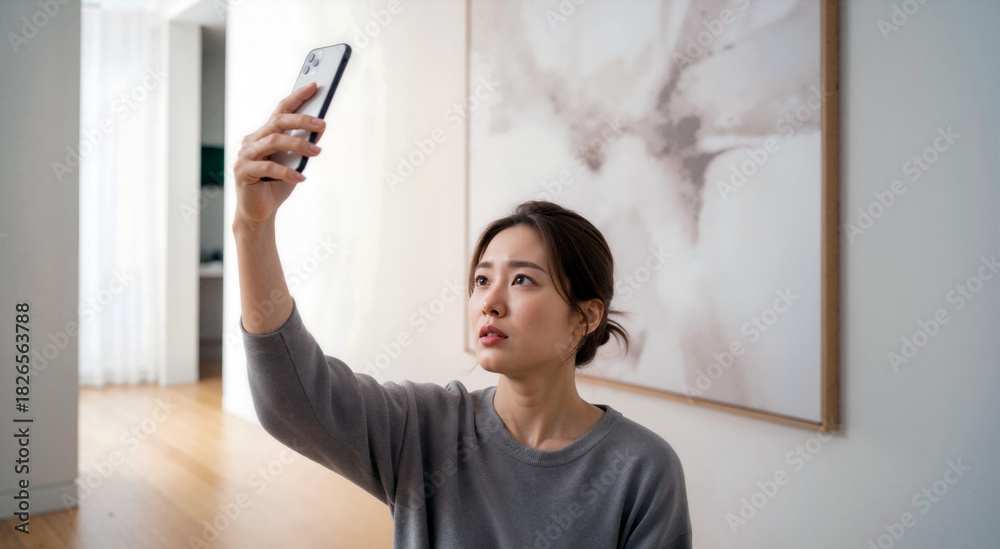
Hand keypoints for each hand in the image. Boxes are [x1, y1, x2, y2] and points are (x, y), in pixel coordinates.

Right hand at [233, 82, 326, 224]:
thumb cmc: (277, 186)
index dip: (296, 97)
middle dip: (301, 120)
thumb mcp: (295, 163)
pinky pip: (267, 167)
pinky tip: (302, 177)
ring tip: (317, 152)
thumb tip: (321, 126)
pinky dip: (287, 172)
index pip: (280, 111)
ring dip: (298, 145)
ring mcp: (245, 155)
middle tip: (322, 123)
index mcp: (263, 135)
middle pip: (277, 122)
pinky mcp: (242, 172)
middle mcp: (252, 141)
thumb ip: (304, 145)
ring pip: (273, 142)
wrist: (260, 213)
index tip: (313, 86)